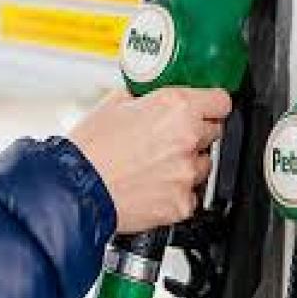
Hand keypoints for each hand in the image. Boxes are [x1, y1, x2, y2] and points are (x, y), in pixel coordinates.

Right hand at [69, 87, 230, 233]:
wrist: (74, 189)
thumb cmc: (90, 149)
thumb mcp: (115, 103)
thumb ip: (144, 97)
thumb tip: (151, 95)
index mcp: (177, 107)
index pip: (221, 101)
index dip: (212, 105)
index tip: (208, 108)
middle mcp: (187, 138)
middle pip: (213, 132)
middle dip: (196, 133)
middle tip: (168, 139)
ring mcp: (187, 172)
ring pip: (204, 164)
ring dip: (187, 163)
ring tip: (156, 165)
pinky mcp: (182, 202)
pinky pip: (190, 194)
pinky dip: (177, 191)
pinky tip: (154, 186)